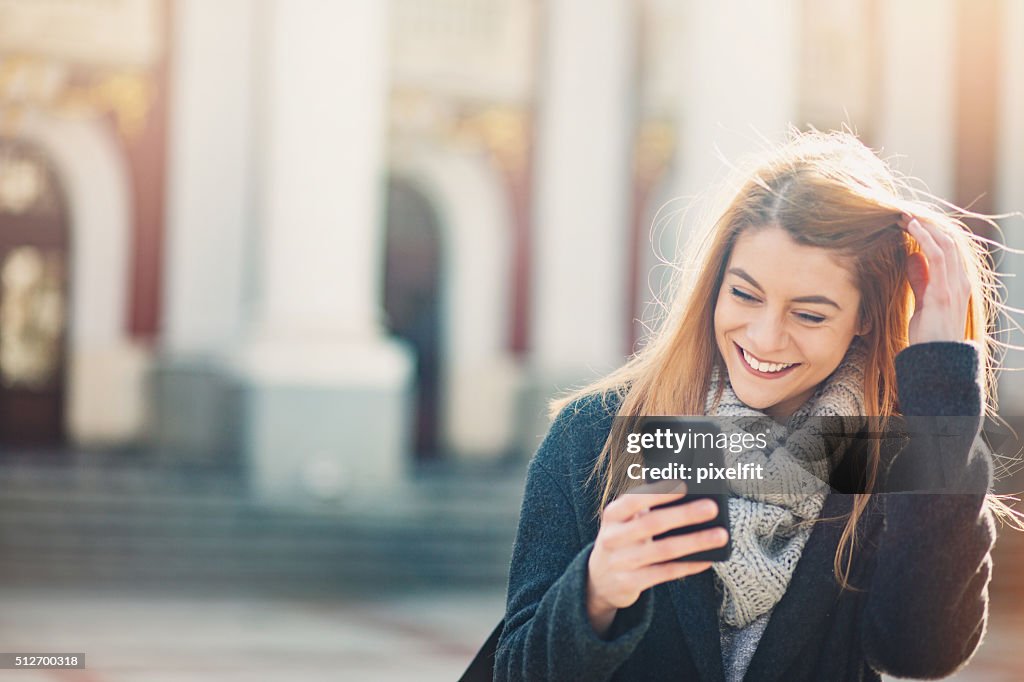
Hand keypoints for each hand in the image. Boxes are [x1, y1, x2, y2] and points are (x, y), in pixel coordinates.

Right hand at [585, 481, 727, 637]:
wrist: (598, 580)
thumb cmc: (622, 541)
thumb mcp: (624, 523)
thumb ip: (645, 509)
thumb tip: (687, 498)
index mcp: (612, 515)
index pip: (633, 500)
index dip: (658, 493)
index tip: (684, 486)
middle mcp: (612, 537)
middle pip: (652, 523)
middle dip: (684, 514)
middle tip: (711, 507)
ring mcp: (620, 562)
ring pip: (663, 550)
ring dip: (695, 541)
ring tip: (720, 535)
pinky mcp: (630, 583)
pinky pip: (665, 573)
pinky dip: (688, 565)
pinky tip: (707, 559)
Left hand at [899, 214, 970, 344]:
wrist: (936, 360)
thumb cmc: (929, 334)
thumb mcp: (923, 301)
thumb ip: (920, 279)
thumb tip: (911, 257)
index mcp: (956, 283)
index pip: (948, 248)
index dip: (930, 232)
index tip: (909, 221)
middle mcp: (960, 281)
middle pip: (949, 242)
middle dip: (927, 224)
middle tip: (903, 214)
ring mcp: (954, 286)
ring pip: (945, 243)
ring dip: (925, 226)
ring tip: (905, 215)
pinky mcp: (944, 292)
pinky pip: (938, 257)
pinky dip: (925, 238)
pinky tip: (912, 228)